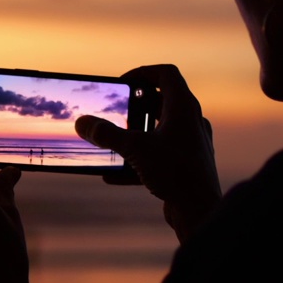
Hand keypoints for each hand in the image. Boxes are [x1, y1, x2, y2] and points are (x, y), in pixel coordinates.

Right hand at [75, 64, 221, 241]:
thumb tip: (82, 122)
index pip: (166, 73)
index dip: (142, 72)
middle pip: (162, 101)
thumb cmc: (175, 172)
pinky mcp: (186, 165)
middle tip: (114, 110)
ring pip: (160, 130)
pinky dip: (138, 161)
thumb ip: (106, 134)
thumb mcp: (134, 149)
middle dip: (135, 105)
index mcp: (183, 107)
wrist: (201, 210)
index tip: (121, 83)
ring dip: (136, 134)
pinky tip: (113, 175)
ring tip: (113, 141)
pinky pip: (160, 156)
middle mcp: (191, 121)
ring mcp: (191, 144)